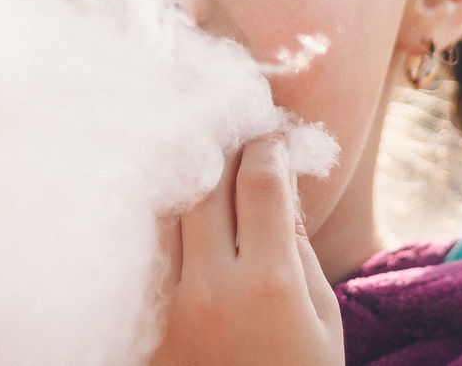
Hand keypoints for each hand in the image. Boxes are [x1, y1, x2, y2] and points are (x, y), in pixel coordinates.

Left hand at [148, 135, 343, 365]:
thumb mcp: (321, 317)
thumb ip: (296, 246)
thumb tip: (277, 181)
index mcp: (268, 284)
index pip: (259, 182)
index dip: (267, 146)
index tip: (271, 134)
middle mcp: (210, 288)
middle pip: (203, 183)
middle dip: (221, 148)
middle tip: (232, 134)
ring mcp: (166, 309)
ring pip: (161, 210)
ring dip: (182, 178)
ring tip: (196, 157)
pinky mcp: (141, 327)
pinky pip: (143, 252)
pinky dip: (157, 222)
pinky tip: (171, 207)